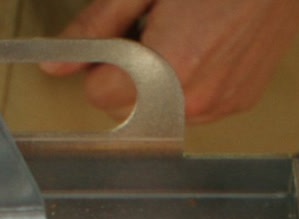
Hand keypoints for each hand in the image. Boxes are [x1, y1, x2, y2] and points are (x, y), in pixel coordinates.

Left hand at [42, 0, 298, 123]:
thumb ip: (98, 26)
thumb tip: (56, 65)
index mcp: (168, 67)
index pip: (98, 95)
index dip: (99, 61)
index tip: (114, 33)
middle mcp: (197, 98)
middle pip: (127, 109)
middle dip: (126, 74)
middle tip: (151, 26)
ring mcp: (223, 104)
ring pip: (159, 112)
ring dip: (157, 82)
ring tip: (182, 33)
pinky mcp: (241, 101)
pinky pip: (193, 107)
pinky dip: (187, 83)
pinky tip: (204, 44)